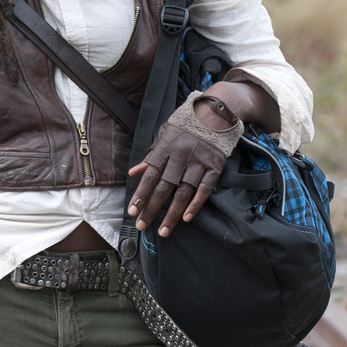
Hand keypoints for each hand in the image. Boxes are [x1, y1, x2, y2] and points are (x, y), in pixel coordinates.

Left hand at [127, 96, 237, 236]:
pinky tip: (187, 218)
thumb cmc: (185, 129)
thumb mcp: (163, 137)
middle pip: (164, 187)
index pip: (150, 175)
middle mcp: (180, 157)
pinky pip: (204, 189)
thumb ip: (150, 157)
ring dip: (172, 213)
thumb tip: (134, 172)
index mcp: (165, 149)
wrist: (214, 115)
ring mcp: (198, 163)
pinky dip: (196, 204)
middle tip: (142, 225)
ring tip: (163, 230)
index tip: (133, 211)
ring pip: (183, 192)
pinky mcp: (214, 167)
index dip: (141, 194)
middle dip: (152, 208)